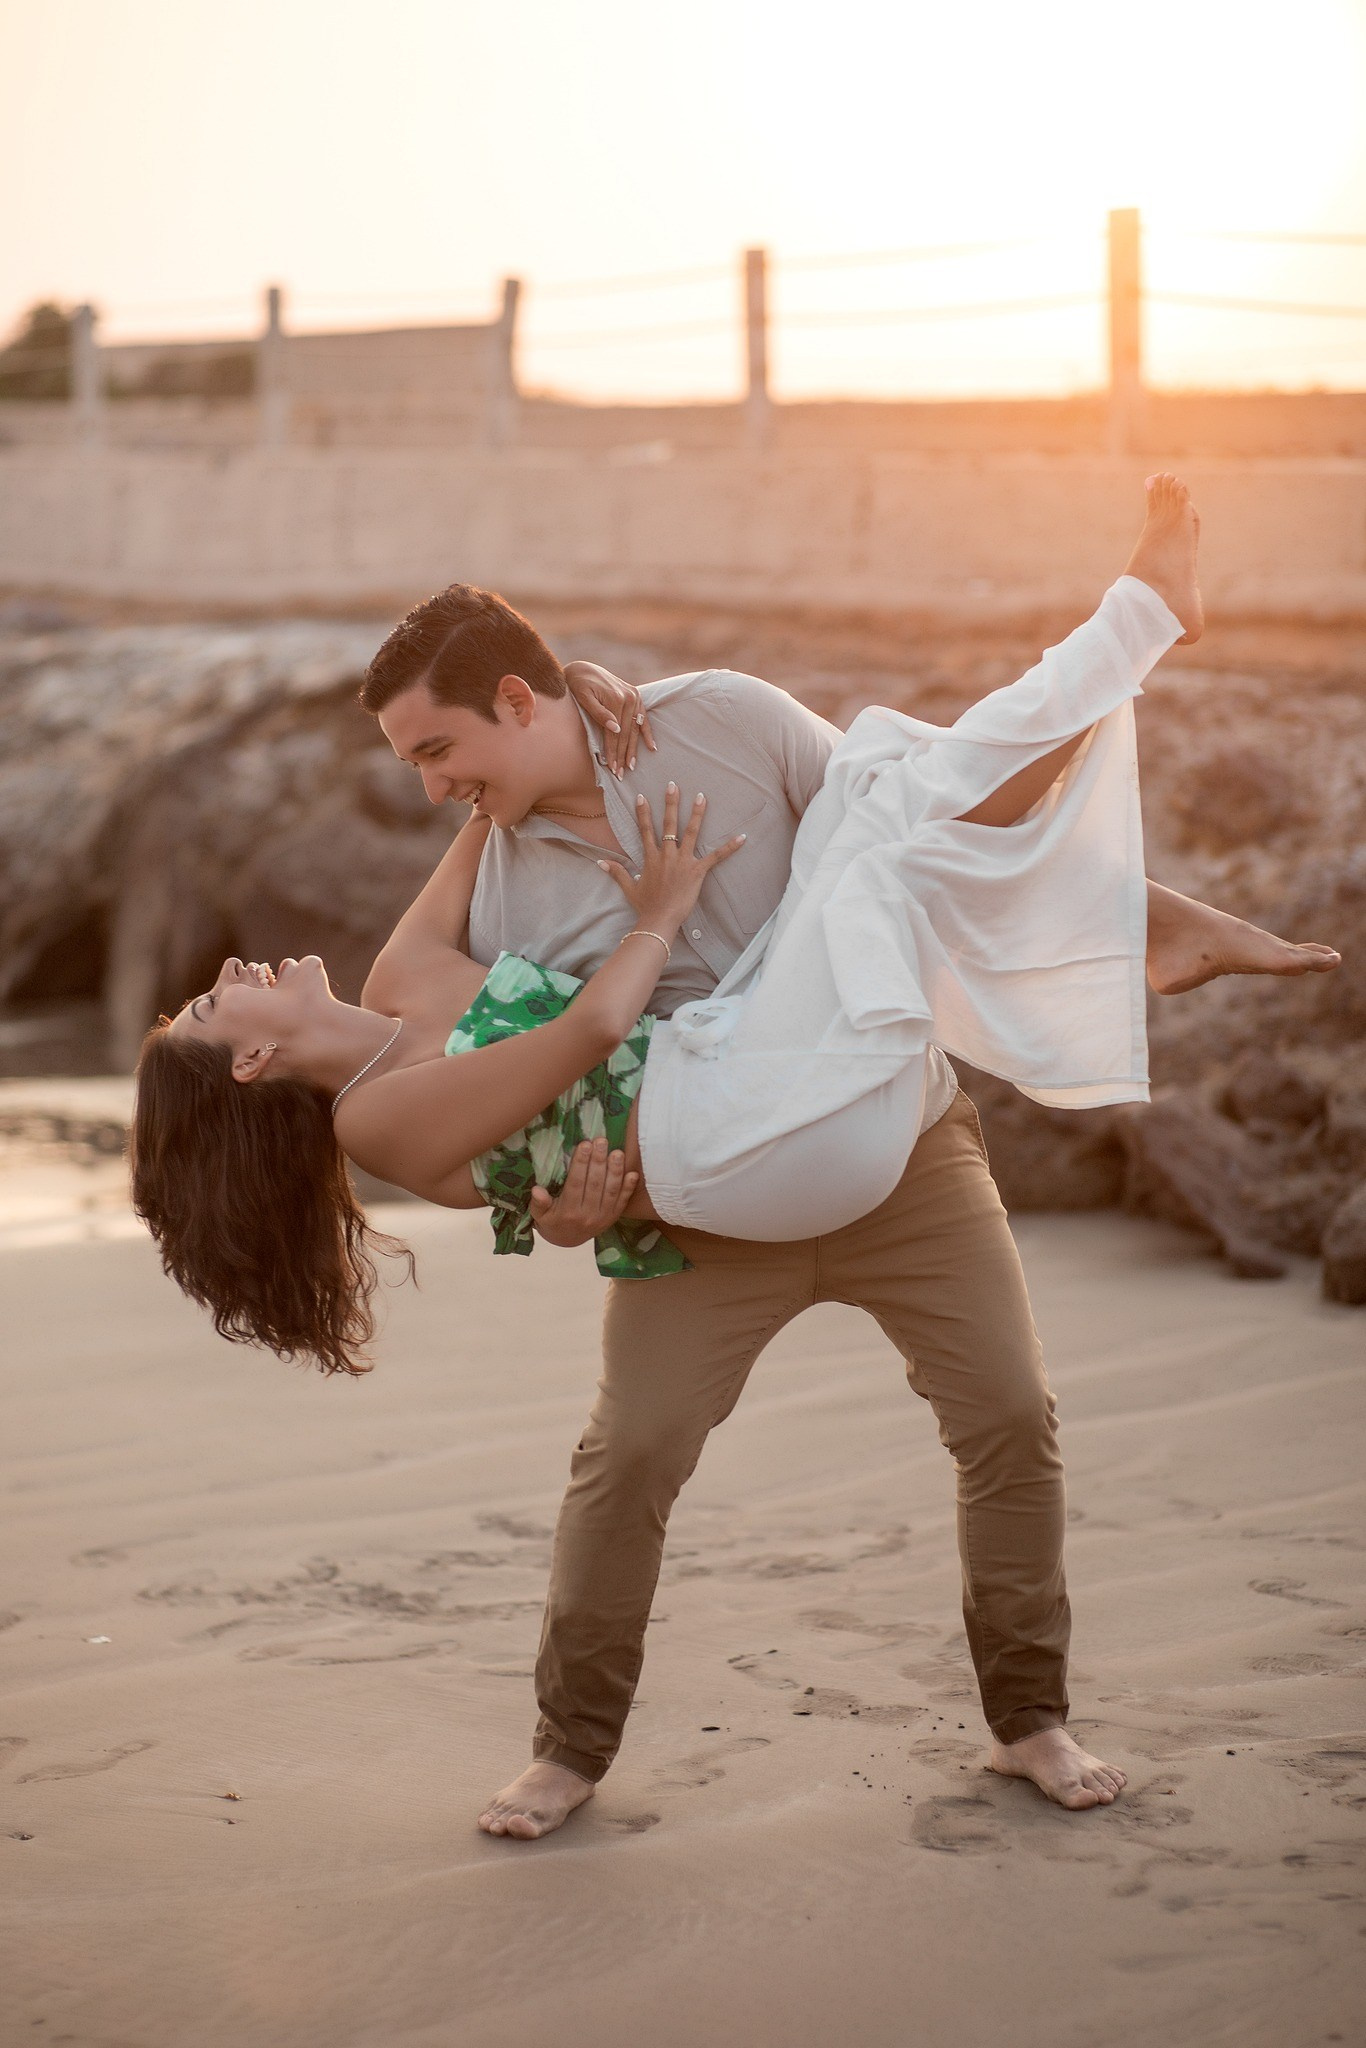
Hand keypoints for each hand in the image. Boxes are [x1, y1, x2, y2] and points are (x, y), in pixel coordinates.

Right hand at [528, 1137, 638, 1245]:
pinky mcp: (613, 1218)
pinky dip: (629, 1188)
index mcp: (568, 1212)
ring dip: (616, 1171)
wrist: (567, 1242)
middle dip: (599, 1161)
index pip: (576, 1184)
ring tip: (617, 1152)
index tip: (584, 1144)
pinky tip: (633, 1173)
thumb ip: (538, 1203)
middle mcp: (588, 1215)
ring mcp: (603, 1217)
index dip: (581, 1163)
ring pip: (611, 1191)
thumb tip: (537, 1190)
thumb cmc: (552, 1220)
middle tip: (601, 1141)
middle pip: (595, 1184)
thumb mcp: (539, 1214)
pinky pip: (623, 1202)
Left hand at [563, 660, 656, 777]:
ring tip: (631, 766)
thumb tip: (615, 729)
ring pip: (634, 729)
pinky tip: (651, 747)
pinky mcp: (636, 696)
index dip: (613, 752)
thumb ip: (599, 713)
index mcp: (616, 699)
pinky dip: (647, 733)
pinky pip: (644, 718)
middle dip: (622, 755)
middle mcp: (629, 698)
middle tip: (620, 774)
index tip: (611, 768)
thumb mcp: (583, 696)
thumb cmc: (579, 684)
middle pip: (626, 734)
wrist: (583, 669)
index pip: (615, 733)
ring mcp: (634, 697)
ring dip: (633, 749)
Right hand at [599, 783, 745, 932]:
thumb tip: (600, 862)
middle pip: (668, 824)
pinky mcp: (697, 871)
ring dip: (697, 814)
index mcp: (651, 858)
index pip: (645, 830)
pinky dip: (730, 847)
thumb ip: (616, 872)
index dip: (643, 813)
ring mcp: (683, 861)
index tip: (641, 796)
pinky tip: (742, 837)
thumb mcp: (629, 887)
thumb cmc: (645, 906)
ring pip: (691, 832)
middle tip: (673, 785)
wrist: (659, 919)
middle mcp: (666, 855)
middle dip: (671, 803)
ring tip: (702, 797)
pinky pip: (716, 857)